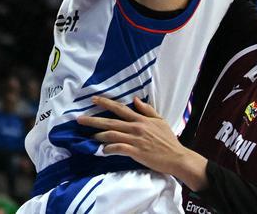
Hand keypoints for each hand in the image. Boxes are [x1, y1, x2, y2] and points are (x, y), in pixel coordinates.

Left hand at [77, 95, 207, 189]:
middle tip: (80, 119)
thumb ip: (147, 110)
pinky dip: (108, 148)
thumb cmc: (169, 140)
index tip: (93, 99)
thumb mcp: (160, 120)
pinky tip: (102, 150)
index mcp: (141, 119)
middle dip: (94, 120)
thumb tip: (135, 99)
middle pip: (111, 122)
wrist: (177, 157)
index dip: (106, 103)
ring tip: (89, 136)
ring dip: (99, 135)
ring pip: (112, 135)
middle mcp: (136, 127)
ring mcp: (135, 140)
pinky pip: (118, 148)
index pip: (120, 108)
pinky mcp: (135, 152)